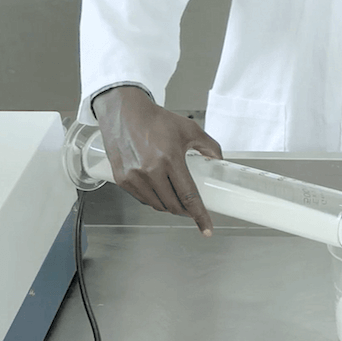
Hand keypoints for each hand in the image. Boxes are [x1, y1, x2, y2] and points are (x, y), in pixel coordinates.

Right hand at [92, 86, 222, 235]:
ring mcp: (134, 177)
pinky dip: (154, 199)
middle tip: (191, 208)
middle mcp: (150, 170)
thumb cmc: (156, 119)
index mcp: (170, 159)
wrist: (124, 111)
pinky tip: (158, 190)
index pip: (189, 196)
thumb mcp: (188, 129)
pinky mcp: (121, 179)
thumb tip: (220, 161)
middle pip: (174, 205)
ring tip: (175, 197)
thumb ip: (209, 146)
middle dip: (186, 211)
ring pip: (158, 206)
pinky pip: (143, 199)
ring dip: (169, 206)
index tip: (207, 229)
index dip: (200, 216)